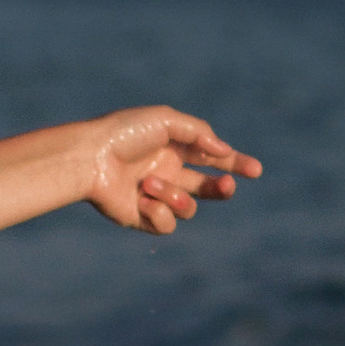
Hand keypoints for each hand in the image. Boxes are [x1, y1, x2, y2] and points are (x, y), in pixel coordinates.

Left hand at [85, 107, 260, 235]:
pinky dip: (158, 211)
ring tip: (150, 183)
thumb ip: (200, 134)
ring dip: (174, 196)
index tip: (255, 170)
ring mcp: (155, 197)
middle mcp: (167, 173)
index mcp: (174, 149)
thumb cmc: (124, 133)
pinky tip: (141, 198)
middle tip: (224, 185)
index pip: (213, 159)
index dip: (235, 164)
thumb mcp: (166, 120)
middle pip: (208, 188)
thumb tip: (224, 153)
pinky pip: (167, 224)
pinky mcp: (141, 218)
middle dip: (221, 188)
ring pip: (188, 208)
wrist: (89, 158)